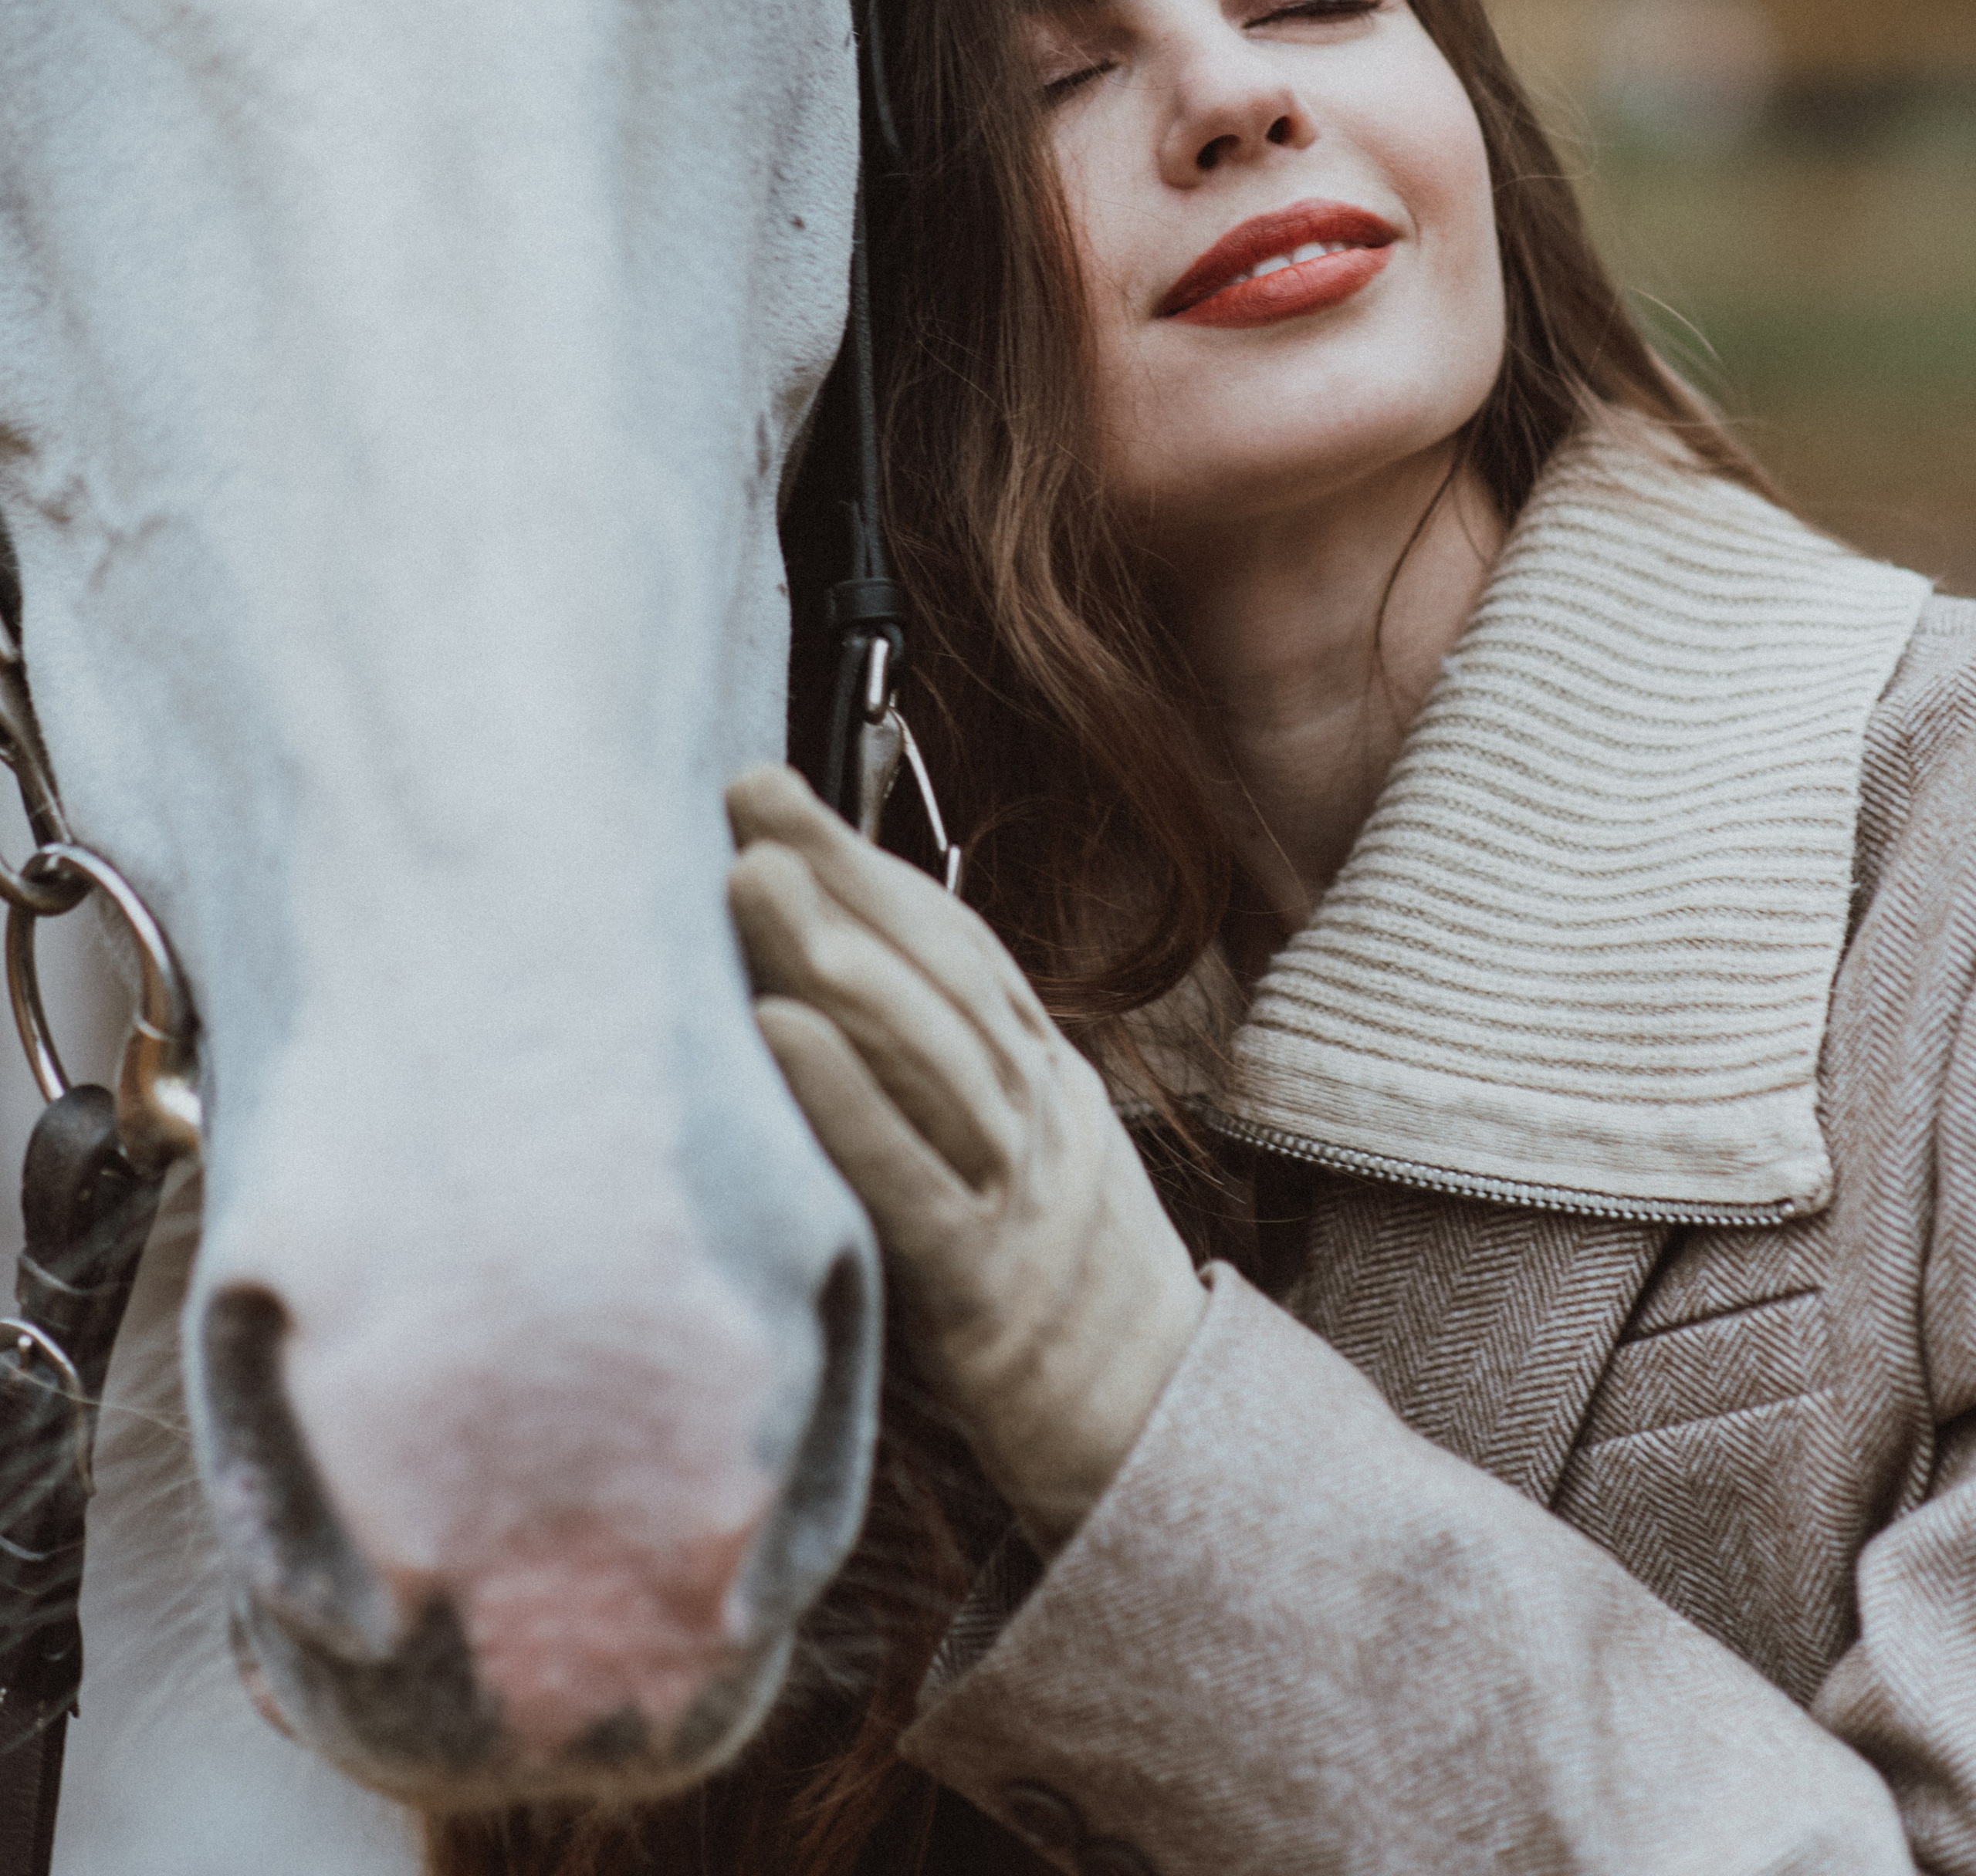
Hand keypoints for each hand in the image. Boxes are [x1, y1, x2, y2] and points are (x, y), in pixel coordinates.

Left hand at [726, 766, 1207, 1553]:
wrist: (1168, 1442)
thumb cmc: (1065, 1301)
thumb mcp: (1025, 1165)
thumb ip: (949, 1084)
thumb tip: (843, 991)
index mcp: (1047, 1077)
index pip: (952, 940)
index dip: (864, 856)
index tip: (772, 789)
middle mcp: (1042, 1113)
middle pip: (940, 971)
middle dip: (842, 873)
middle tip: (748, 796)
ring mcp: (1021, 1192)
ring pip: (931, 1051)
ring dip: (836, 957)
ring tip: (751, 881)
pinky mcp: (986, 1285)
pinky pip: (909, 1176)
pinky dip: (842, 1096)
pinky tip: (775, 1031)